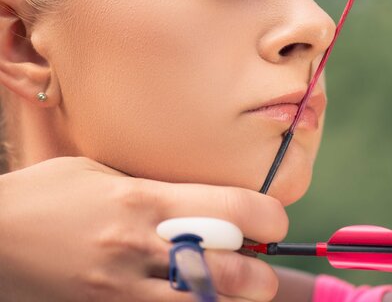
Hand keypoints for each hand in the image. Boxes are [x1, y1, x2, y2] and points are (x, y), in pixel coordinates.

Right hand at [0, 157, 286, 301]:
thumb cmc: (49, 196)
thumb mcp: (102, 173)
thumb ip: (156, 188)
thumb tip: (201, 198)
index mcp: (144, 201)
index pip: (233, 209)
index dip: (270, 217)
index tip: (273, 221)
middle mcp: (140, 247)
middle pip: (231, 272)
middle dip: (260, 276)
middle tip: (260, 269)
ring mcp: (123, 289)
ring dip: (230, 300)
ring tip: (232, 289)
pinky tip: (193, 301)